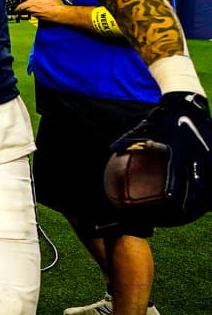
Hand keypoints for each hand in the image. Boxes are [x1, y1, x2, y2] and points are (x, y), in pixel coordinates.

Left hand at [14, 0, 66, 21]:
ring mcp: (35, 15)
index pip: (19, 6)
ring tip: (21, 9)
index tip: (12, 6)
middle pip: (21, 10)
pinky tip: (32, 10)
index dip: (15, 6)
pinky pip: (31, 15)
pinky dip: (30, 13)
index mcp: (32, 4)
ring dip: (23, 11)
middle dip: (18, 9)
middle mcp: (32, 10)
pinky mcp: (39, 18)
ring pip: (25, 13)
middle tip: (15, 7)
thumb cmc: (55, 5)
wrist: (60, 15)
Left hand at [111, 92, 211, 221]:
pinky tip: (209, 197)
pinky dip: (211, 182)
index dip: (172, 187)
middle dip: (194, 197)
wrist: (188, 103)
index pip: (175, 172)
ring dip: (206, 193)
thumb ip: (131, 138)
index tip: (168, 200)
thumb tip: (112, 147)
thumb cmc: (164, 118)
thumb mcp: (147, 125)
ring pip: (208, 177)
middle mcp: (195, 152)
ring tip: (204, 208)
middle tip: (188, 211)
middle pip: (197, 179)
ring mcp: (207, 152)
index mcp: (178, 149)